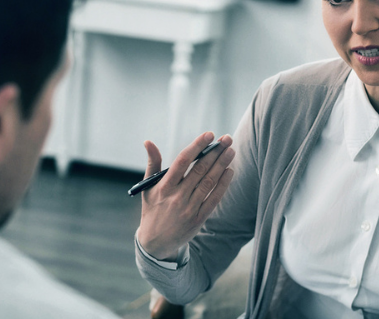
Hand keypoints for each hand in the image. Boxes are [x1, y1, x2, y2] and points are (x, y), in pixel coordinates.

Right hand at [137, 132, 234, 260]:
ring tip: (230, 151)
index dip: (197, 146)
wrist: (155, 243)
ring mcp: (189, 208)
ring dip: (222, 165)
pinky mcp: (198, 219)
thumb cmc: (152, 209)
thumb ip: (152, 164)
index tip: (209, 134)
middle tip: (227, 139)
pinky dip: (223, 185)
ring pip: (209, 182)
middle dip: (215, 152)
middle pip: (200, 170)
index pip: (183, 161)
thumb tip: (148, 142)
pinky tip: (229, 171)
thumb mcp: (147, 188)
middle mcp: (177, 197)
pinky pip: (214, 199)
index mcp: (164, 187)